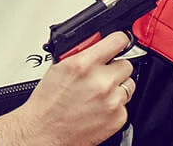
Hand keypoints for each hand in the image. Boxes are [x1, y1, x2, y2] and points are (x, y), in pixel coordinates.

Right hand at [0, 31, 134, 145]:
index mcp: (84, 64)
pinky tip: (98, 108)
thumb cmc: (47, 102)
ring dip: (116, 87)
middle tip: (101, 75)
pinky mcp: (118, 118)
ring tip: (97, 94)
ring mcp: (112, 101)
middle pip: (126, 64)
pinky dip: (114, 105)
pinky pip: (125, 105)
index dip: (118, 41)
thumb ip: (81, 54)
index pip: (117, 41)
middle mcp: (101, 82)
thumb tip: (95, 44)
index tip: (118, 43)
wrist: (44, 131)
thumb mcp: (58, 68)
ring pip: (128, 85)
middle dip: (114, 68)